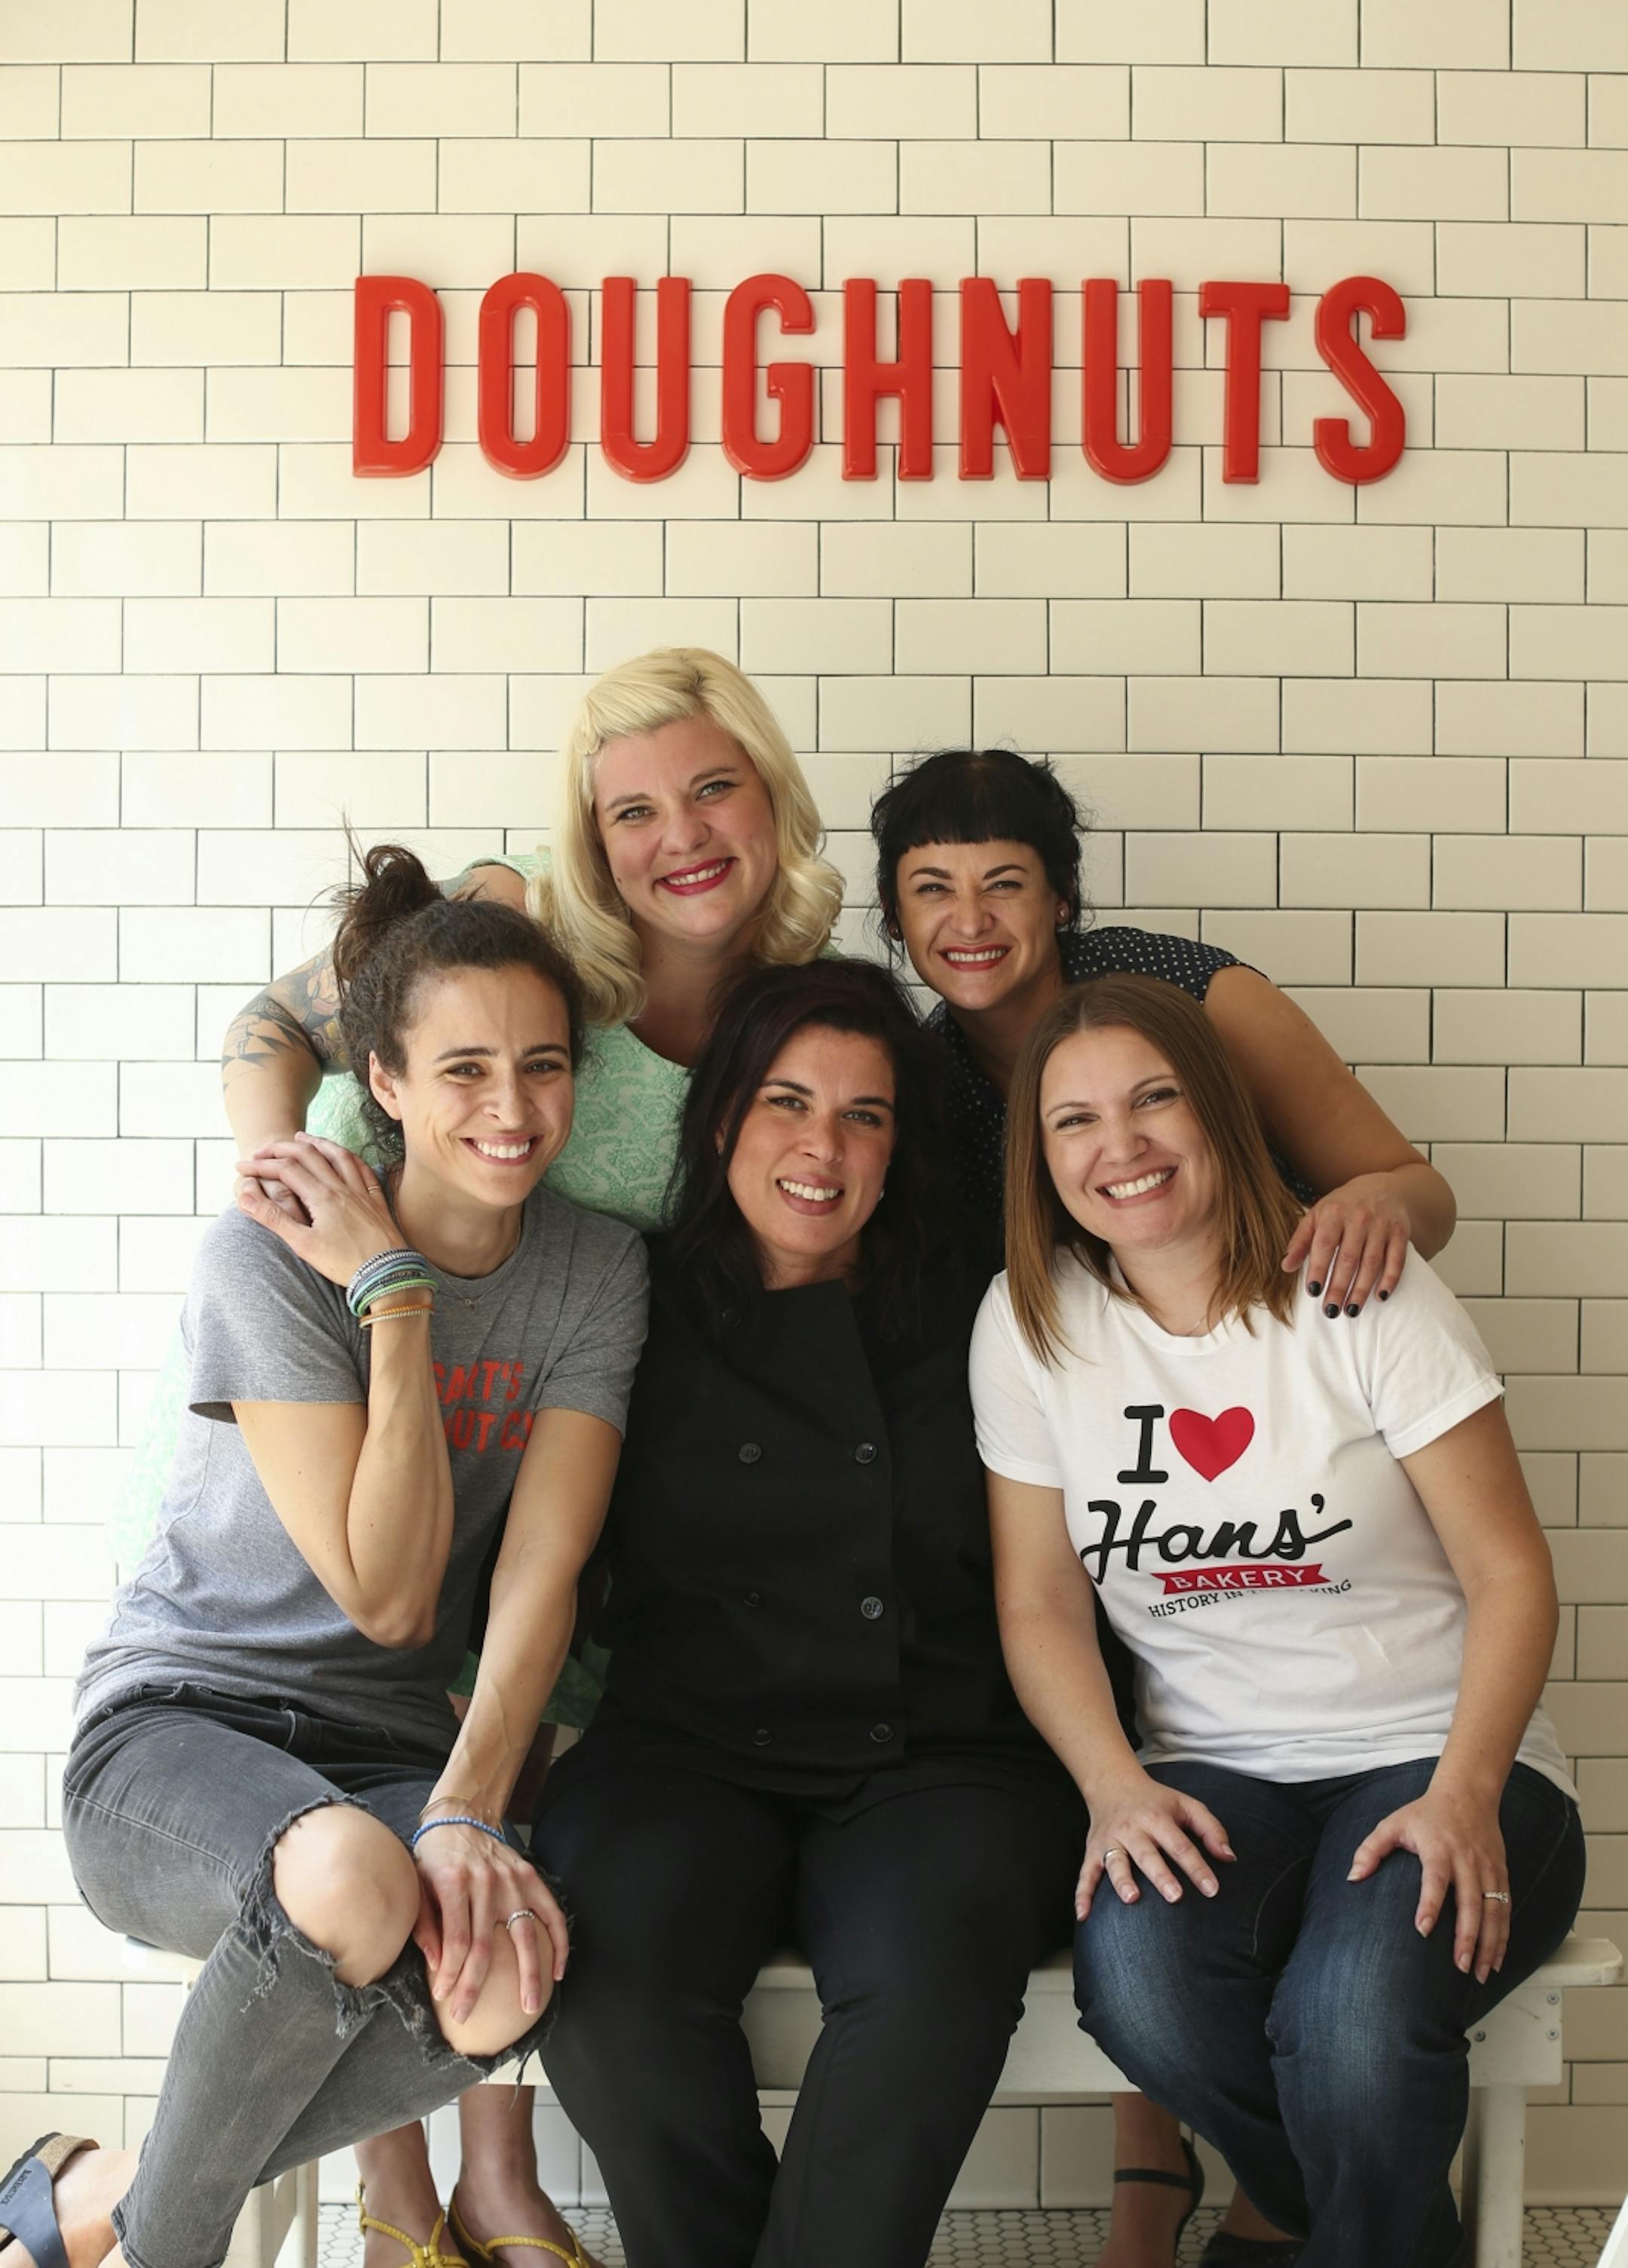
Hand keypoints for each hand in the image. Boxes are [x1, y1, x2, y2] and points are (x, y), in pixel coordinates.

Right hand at [234, 1133, 401, 1287]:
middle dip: (283, 1148)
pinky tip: (345, 1156)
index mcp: (322, 1196)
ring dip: (317, 1144)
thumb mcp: (303, 1244)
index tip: (241, 1167)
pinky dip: (350, 1157)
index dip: (261, 1165)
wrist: (388, 1273)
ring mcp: (361, 1192)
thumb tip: (246, 1198)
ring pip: (338, 1156)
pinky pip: (363, 1169)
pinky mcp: (376, 1200)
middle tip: (264, 1149)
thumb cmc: (344, 1263)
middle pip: (309, 1155)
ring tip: (302, 1138)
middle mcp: (342, 1187)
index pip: (285, 1169)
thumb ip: (274, 1219)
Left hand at [412, 1820, 568, 2024]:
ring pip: (525, 1935)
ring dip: (529, 1974)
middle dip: (476, 1986)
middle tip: (468, 2015)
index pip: (456, 1940)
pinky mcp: (532, 1878)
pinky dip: (559, 1943)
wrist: (463, 1817)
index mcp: (455, 1883)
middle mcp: (487, 1883)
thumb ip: (425, 1924)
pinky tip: (558, 1971)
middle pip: (485, 1946)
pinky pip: (551, 1914)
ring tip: (530, 2006)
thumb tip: (435, 1964)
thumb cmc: (434, 1857)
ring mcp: (513, 1881)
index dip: (451, 1973)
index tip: (444, 1998)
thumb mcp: (418, 1884)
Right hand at [1077, 1768, 1234, 1921]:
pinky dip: (1082, 1894)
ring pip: (1115, 1862)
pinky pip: (1085, 1873)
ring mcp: (1110, 1841)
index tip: (1212, 1889)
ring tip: (1132, 1898)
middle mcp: (1132, 1829)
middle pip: (1148, 1854)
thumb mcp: (1186, 1805)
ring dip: (1122, 1880)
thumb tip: (1229, 1858)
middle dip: (1161, 1875)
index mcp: (1157, 1818)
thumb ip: (1211, 1829)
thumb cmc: (1156, 1800)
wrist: (1112, 1783)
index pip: (1180, 1845)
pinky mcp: (1092, 1851)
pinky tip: (1084, 1915)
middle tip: (1175, 1896)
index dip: (1197, 1867)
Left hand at [1282, 1173, 1411, 1318]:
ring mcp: (1382, 1225)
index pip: (1324, 1245)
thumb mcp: (1318, 1215)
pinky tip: (1380, 1297)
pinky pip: (1396, 1260)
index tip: (1313, 1292)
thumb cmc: (1344, 1205)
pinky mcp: (1401, 1233)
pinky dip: (1390, 1279)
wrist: (1383, 1186)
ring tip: (1352, 1310)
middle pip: (1348, 1259)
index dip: (1318, 1269)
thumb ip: (1301, 1240)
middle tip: (1331, 1311)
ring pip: (1372, 1263)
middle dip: (1339, 1287)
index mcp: (1334, 1213)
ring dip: (1361, 1289)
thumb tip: (1285, 1266)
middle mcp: (1359, 1218)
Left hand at [1347, 1786, 1509, 1983]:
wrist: (1467, 1793)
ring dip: (1489, 1944)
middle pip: (1470, 1903)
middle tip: (1460, 1966)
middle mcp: (1467, 1861)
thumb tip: (1352, 1878)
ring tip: (1481, 1973)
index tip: (1422, 1931)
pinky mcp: (1501, 1874)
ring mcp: (1487, 1869)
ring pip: (1493, 1911)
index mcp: (1439, 1848)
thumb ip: (1371, 1849)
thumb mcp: (1393, 1823)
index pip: (1435, 1879)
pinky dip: (1503, 1936)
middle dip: (1467, 1937)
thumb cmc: (1425, 1813)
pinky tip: (1497, 1960)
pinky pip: (1505, 1909)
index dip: (1429, 1904)